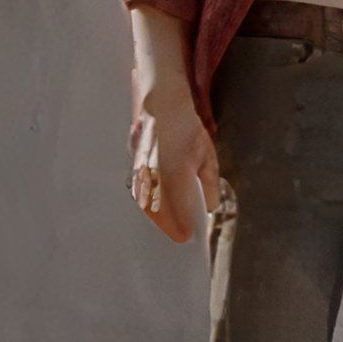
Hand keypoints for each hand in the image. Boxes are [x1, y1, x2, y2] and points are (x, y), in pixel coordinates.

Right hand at [128, 84, 218, 242]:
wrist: (161, 104)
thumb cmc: (186, 128)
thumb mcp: (206, 154)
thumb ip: (209, 182)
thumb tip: (209, 206)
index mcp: (175, 170)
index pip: (178, 207)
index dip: (182, 225)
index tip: (188, 236)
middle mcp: (154, 173)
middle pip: (157, 210)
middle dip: (167, 226)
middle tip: (179, 237)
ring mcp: (141, 169)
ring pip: (145, 201)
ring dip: (155, 217)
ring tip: (168, 227)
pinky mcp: (133, 164)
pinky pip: (139, 190)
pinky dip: (146, 203)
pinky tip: (154, 208)